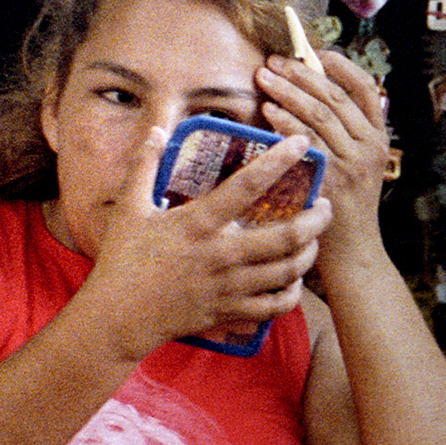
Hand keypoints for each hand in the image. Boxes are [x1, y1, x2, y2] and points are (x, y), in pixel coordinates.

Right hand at [85, 124, 329, 359]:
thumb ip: (143, 165)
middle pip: (287, 236)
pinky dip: (293, 292)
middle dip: (317, 220)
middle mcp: (222, 254)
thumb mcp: (128, 208)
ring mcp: (231, 286)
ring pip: (289, 270)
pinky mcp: (232, 311)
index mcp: (199, 223)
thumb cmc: (123, 259)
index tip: (301, 144)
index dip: (279, 161)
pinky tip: (294, 279)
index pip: (248, 186)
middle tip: (326, 206)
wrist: (120, 315)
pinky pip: (277, 305)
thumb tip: (155, 129)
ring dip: (310, 253)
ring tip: (315, 238)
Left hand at [257, 44, 389, 266]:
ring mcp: (352, 164)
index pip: (366, 90)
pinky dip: (285, 123)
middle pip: (335, 97)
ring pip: (319, 114)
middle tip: (273, 61)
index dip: (341, 66)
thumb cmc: (346, 206)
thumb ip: (343, 134)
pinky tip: (267, 112)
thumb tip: (309, 93)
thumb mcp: (357, 166)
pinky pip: (306, 142)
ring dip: (288, 91)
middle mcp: (369, 148)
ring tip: (263, 77)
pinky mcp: (331, 180)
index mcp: (378, 139)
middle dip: (301, 74)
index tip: (315, 52)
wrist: (353, 251)